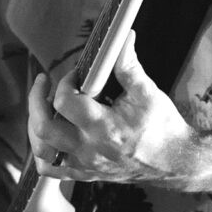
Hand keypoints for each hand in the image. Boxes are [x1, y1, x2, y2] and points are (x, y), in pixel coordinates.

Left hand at [30, 36, 200, 188]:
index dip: (64, 81)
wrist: (175, 161)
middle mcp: (90, 150)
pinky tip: (50, 135)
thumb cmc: (163, 126)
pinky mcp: (86, 174)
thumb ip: (129, 66)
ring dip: (35, 127)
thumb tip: (122, 37)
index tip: (75, 74)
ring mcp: (85, 166)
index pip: (65, 102)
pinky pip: (51, 169)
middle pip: (44, 129)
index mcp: (104, 128)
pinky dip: (43, 152)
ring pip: (42, 152)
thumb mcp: (148, 93)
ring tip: (44, 108)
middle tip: (43, 84)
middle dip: (36, 101)